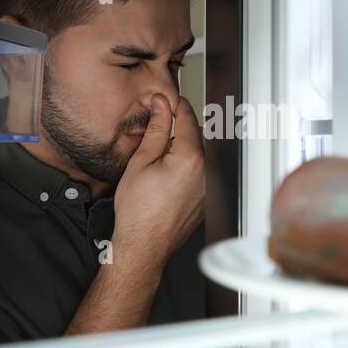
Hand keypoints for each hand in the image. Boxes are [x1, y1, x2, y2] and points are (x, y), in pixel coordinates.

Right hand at [112, 93, 203, 273]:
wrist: (144, 246)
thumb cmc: (138, 211)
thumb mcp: (141, 162)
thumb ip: (155, 130)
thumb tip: (161, 106)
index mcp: (191, 158)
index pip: (188, 118)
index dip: (175, 105)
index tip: (166, 100)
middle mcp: (207, 172)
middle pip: (195, 136)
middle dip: (177, 128)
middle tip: (156, 127)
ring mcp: (209, 187)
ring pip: (197, 155)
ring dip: (181, 149)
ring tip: (157, 159)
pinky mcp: (206, 199)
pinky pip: (199, 174)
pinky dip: (185, 168)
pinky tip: (165, 178)